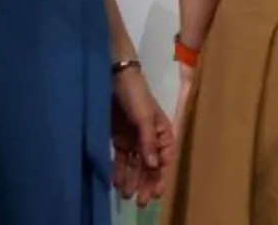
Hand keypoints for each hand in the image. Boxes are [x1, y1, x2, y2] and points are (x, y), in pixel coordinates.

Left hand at [110, 66, 175, 203]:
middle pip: (150, 165)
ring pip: (136, 164)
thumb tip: (153, 165)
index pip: (164, 159)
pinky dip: (120, 170)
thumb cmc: (135, 93)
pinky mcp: (120, 138)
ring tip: (127, 195)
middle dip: (147, 183)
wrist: (113, 76)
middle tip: (141, 201)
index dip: (161, 176)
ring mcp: (135, 138)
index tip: (155, 193)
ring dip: (133, 179)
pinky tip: (116, 182)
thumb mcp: (143, 116)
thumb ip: (148, 141)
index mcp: (162, 131)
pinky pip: (122, 158)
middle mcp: (150, 138)